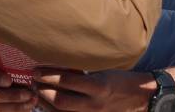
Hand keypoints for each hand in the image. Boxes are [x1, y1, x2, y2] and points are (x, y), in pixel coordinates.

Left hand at [33, 69, 156, 111]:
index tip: (37, 70)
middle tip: (32, 80)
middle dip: (43, 91)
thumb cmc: (121, 79)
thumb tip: (57, 66)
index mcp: (100, 85)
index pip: (68, 80)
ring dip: (44, 103)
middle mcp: (95, 104)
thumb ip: (82, 72)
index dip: (49, 75)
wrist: (142, 99)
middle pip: (61, 101)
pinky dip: (54, 111)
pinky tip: (46, 104)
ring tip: (36, 92)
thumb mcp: (103, 71)